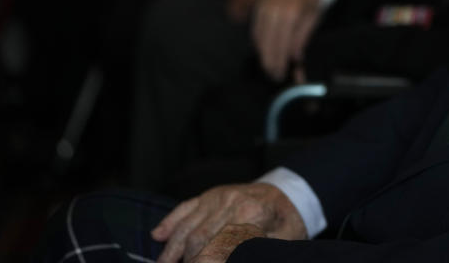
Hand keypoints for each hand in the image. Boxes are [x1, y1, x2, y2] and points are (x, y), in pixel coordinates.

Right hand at [151, 183, 304, 262]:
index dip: (205, 261)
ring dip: (172, 249)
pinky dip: (171, 222)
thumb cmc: (286, 221)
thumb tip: (233, 255)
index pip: (218, 246)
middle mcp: (230, 202)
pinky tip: (158, 236)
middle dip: (186, 259)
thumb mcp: (283, 240)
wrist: (289, 193)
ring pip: (187, 225)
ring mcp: (218, 196)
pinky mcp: (210, 194)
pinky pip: (185, 207)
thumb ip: (259, 249)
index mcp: (251, 214)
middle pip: (198, 237)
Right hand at [251, 0, 320, 81]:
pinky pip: (255, 31)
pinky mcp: (259, 8)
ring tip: (269, 68)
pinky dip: (259, 44)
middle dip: (269, 62)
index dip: (279, 62)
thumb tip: (295, 61)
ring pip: (259, 38)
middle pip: (267, 43)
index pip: (281, 44)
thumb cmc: (310, 4)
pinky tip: (264, 54)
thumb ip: (301, 40)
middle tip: (273, 76)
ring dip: (263, 55)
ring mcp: (264, 7)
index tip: (280, 75)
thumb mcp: (312, 21)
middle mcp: (274, 9)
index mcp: (291, 13)